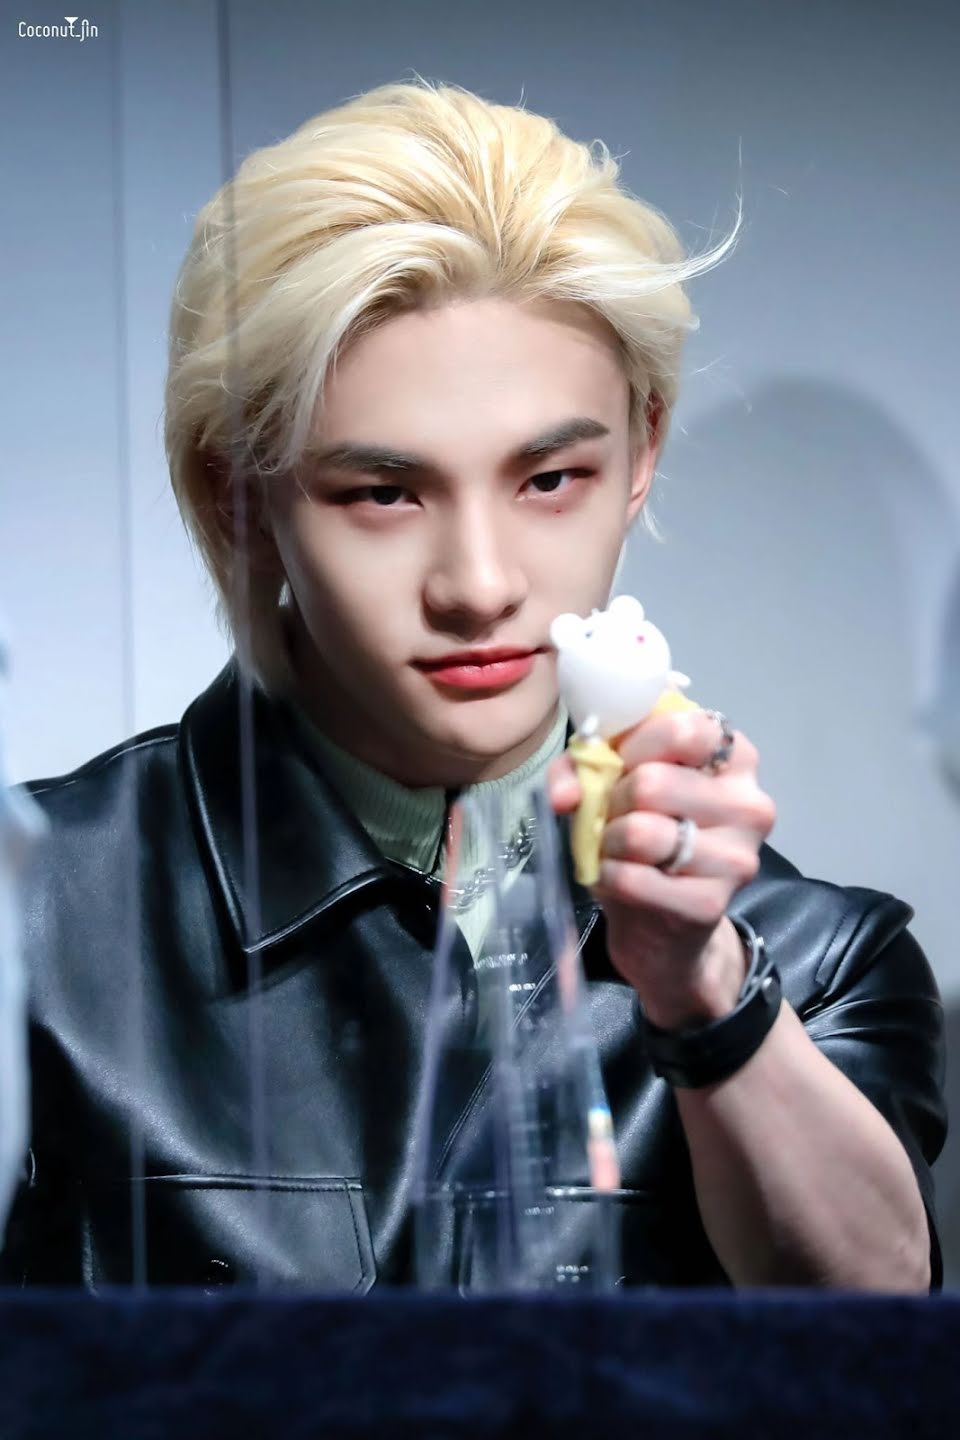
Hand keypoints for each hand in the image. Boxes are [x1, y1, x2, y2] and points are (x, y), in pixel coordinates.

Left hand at [547, 709, 776, 1028]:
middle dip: (613, 801)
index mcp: (734, 757)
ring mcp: (738, 857)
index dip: (633, 746)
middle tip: (615, 817)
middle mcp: (751, 803)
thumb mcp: (613, 782)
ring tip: (616, 849)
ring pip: (641, 832)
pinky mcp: (711, 903)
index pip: (682, 728)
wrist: (663, 923)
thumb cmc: (642, 835)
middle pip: (653, 782)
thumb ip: (581, 766)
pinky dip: (609, 877)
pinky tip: (620, 878)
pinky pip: (633, 878)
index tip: (622, 765)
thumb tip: (565, 795)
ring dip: (609, 841)